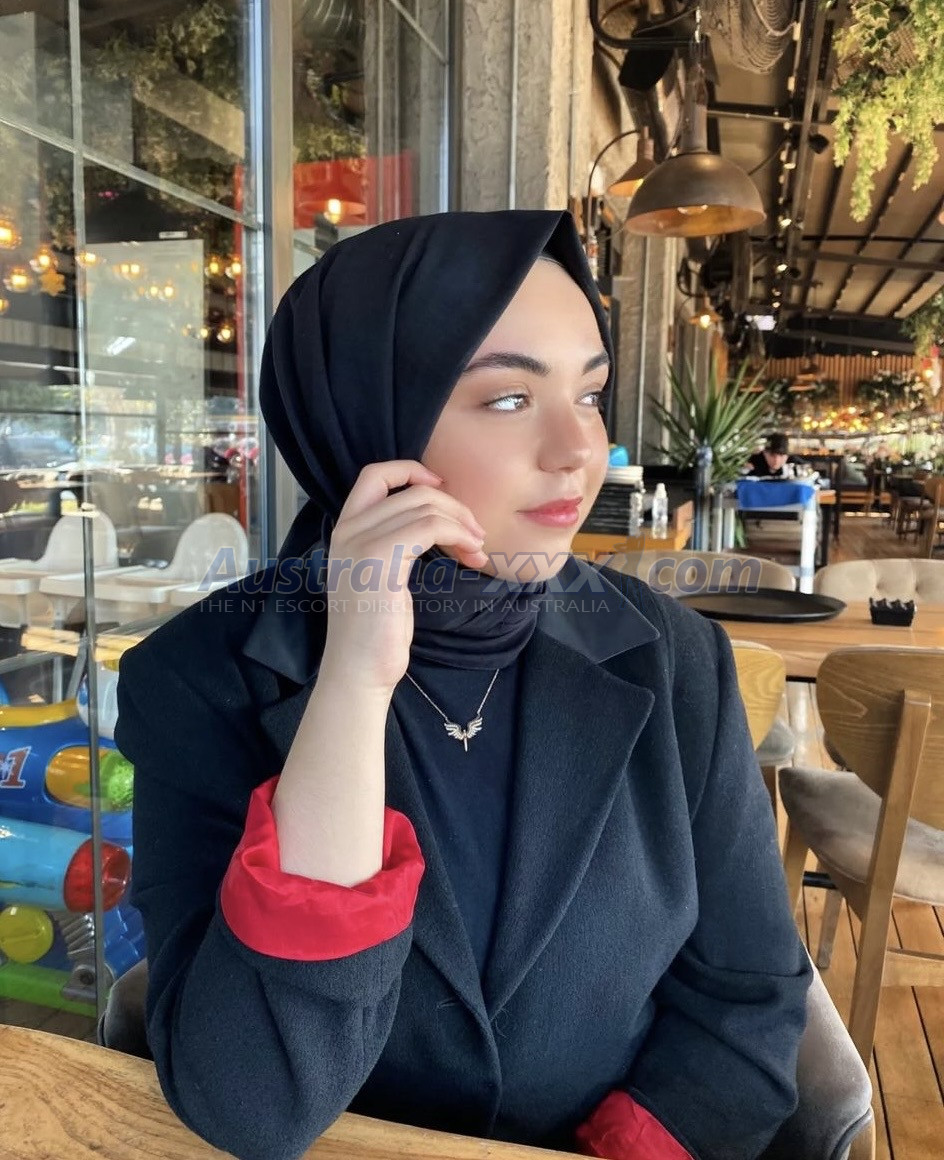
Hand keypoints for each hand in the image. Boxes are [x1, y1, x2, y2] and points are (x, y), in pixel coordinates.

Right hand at [320, 461, 487, 691]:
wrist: (358, 669)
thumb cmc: (375, 631)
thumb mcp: (378, 577)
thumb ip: (392, 544)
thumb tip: (435, 522)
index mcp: (344, 531)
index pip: (373, 475)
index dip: (410, 471)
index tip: (441, 487)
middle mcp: (347, 531)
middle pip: (411, 491)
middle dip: (453, 506)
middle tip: (477, 533)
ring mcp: (360, 543)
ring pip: (425, 506)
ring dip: (461, 523)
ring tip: (476, 549)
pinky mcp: (380, 560)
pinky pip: (428, 527)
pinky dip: (457, 535)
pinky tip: (471, 555)